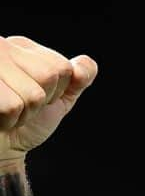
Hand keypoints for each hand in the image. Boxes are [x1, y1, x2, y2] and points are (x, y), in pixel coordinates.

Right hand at [0, 36, 96, 169]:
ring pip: (32, 94)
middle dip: (41, 101)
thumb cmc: (25, 124)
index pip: (62, 67)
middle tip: (22, 106)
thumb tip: (86, 62)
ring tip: (9, 111)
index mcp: (22, 47)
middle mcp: (2, 47)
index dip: (57, 91)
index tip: (36, 97)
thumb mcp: (58, 100)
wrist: (1, 149)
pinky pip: (12, 106)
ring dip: (25, 113)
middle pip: (49, 76)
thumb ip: (76, 81)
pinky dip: (9, 120)